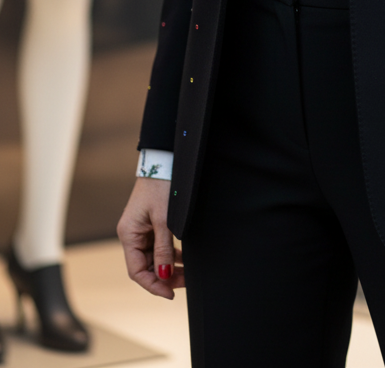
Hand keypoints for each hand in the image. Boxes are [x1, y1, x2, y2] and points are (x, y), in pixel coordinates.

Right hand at [117, 177, 183, 298]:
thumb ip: (164, 250)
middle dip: (164, 277)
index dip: (153, 285)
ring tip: (187, 274)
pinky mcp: (151, 224)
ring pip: (154, 258)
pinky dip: (170, 255)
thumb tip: (164, 276)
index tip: (170, 293)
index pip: (137, 271)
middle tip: (184, 283)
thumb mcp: (164, 220)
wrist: (163, 162)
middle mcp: (132, 235)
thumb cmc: (161, 187)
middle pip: (146, 266)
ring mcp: (141, 230)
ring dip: (168, 267)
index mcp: (128, 235)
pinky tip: (183, 260)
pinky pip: (158, 246)